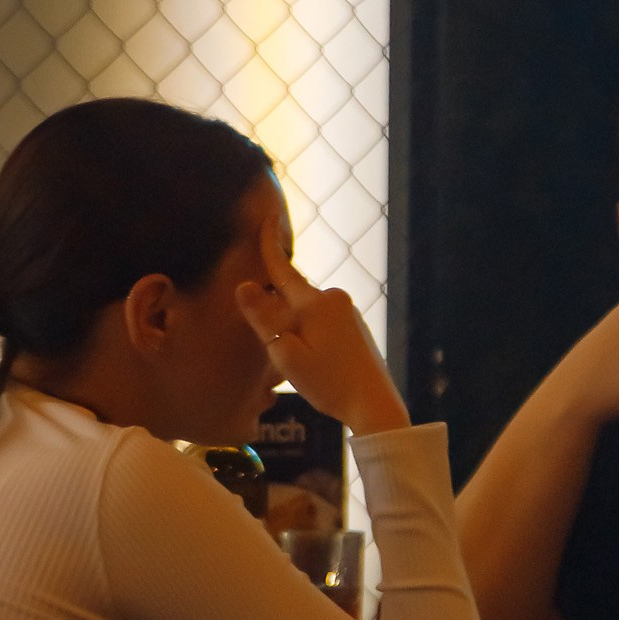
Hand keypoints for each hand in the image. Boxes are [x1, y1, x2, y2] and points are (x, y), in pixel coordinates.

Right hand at [236, 217, 410, 436]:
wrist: (375, 404)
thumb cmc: (329, 383)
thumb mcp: (287, 354)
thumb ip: (264, 319)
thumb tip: (243, 286)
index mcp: (315, 302)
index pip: (283, 269)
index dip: (269, 243)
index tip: (266, 215)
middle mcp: (334, 299)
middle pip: (293, 293)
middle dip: (276, 306)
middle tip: (271, 341)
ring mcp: (348, 312)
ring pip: (307, 310)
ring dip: (293, 325)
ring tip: (296, 364)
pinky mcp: (355, 326)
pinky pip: (322, 320)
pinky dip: (308, 332)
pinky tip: (312, 361)